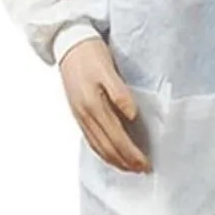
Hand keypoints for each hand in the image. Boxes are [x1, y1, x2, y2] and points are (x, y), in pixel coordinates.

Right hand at [59, 37, 150, 173]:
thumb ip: (119, 93)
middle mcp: (85, 115)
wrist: (69, 44)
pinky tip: (109, 154)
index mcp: (94, 106)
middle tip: (143, 170)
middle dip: (125, 161)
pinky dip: (102, 151)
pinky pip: (91, 139)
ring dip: (114, 160)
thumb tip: (132, 115)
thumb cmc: (91, 54)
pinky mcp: (78, 113)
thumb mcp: (108, 69)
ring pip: (97, 146)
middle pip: (107, 147)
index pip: (116, 138)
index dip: (131, 153)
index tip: (145, 163)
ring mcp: (80, 116)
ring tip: (129, 168)